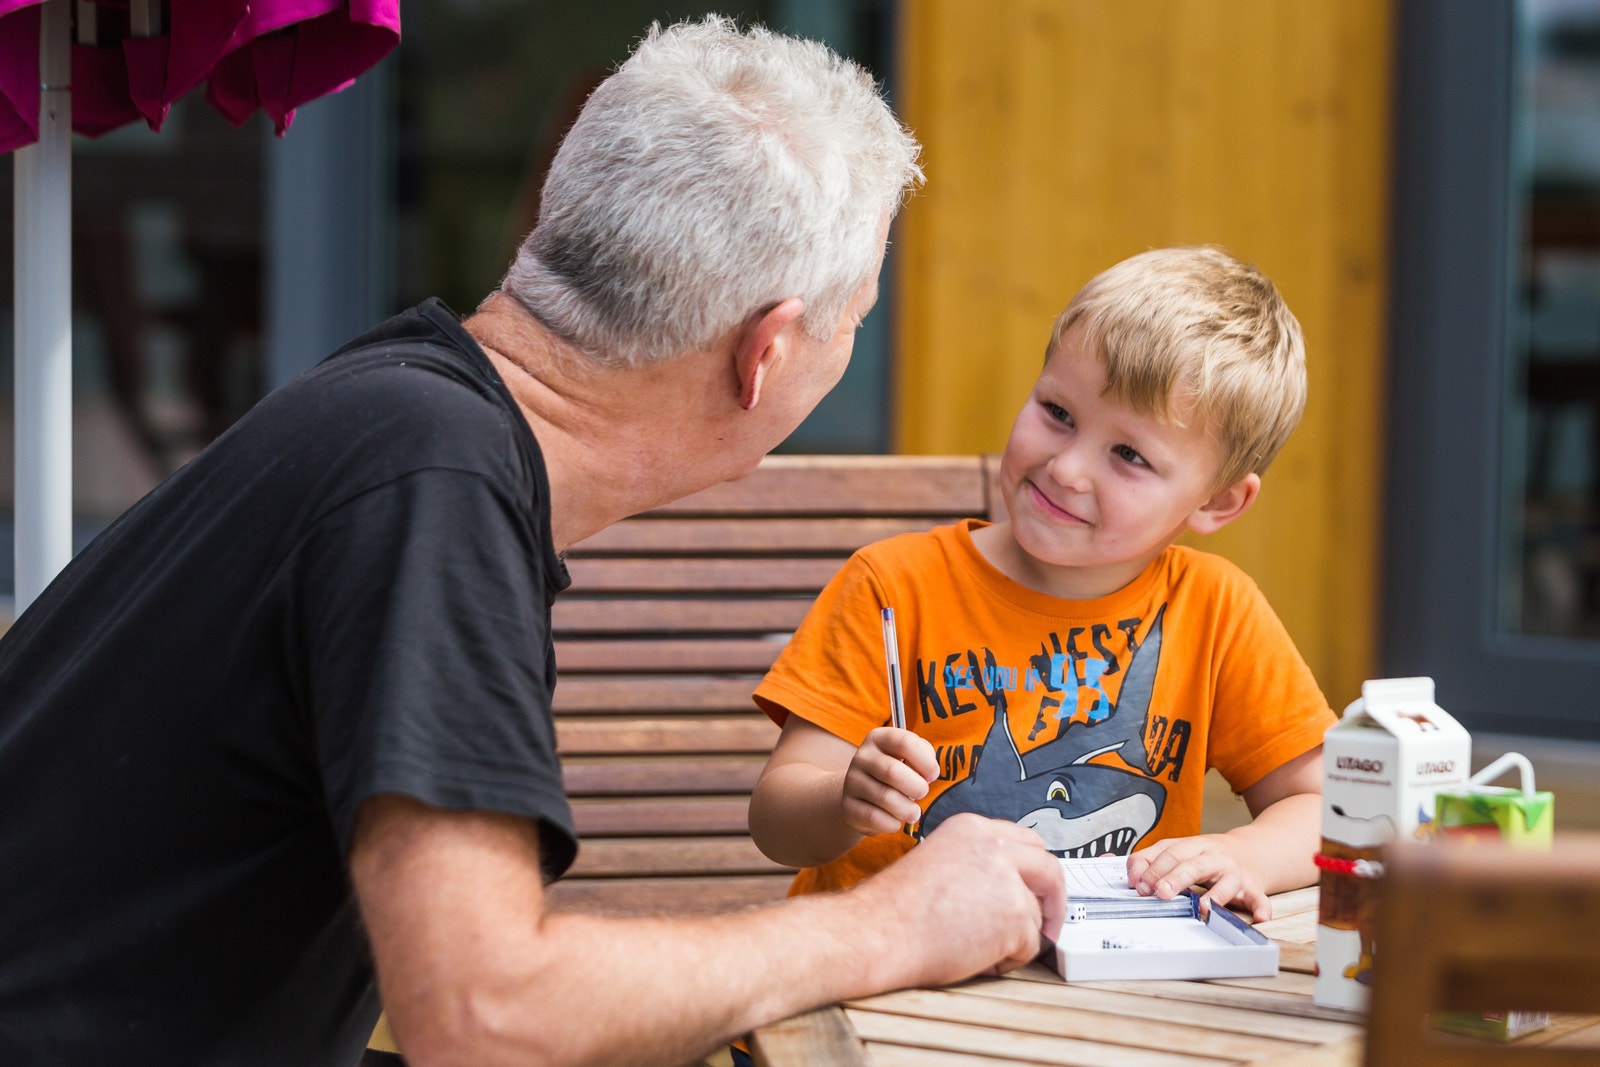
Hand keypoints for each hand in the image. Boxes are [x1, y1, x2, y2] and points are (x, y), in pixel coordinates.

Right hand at [841, 727, 937, 835]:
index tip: (932, 775)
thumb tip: (929, 773)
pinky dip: (892, 823)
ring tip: (913, 811)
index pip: (905, 742)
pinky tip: (895, 820)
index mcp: (879, 739)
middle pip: (893, 772)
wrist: (862, 795)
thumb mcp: (908, 757)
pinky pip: (874, 817)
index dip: (926, 761)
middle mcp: (862, 757)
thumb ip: (924, 756)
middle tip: (921, 793)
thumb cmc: (895, 774)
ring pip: (885, 797)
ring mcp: (852, 781)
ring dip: (908, 809)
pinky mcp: (848, 806)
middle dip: (917, 787)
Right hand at [858, 813, 1065, 985]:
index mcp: (971, 828)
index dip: (1036, 871)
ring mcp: (1008, 879)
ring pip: (1037, 916)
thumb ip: (976, 866)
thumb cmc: (895, 910)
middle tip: (1049, 925)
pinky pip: (1030, 947)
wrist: (878, 932)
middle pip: (1049, 868)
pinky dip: (1007, 961)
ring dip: (1015, 938)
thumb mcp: (938, 863)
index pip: (1026, 842)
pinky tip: (974, 958)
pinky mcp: (1015, 915)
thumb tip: (1007, 889)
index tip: (1039, 890)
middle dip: (1053, 900)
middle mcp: (994, 845)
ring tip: (974, 947)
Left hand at [1127, 833, 1271, 921]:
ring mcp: (1234, 872)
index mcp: (1193, 845)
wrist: (1251, 851)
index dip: (1152, 868)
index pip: (1169, 852)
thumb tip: (1131, 877)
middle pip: (1192, 864)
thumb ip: (1153, 860)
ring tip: (1201, 907)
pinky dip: (1261, 907)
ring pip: (1224, 881)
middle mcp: (1213, 856)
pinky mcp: (1252, 887)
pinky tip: (1260, 917)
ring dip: (1213, 895)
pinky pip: (1258, 897)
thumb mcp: (1180, 851)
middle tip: (1160, 893)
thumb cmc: (1207, 856)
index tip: (1138, 884)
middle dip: (1175, 878)